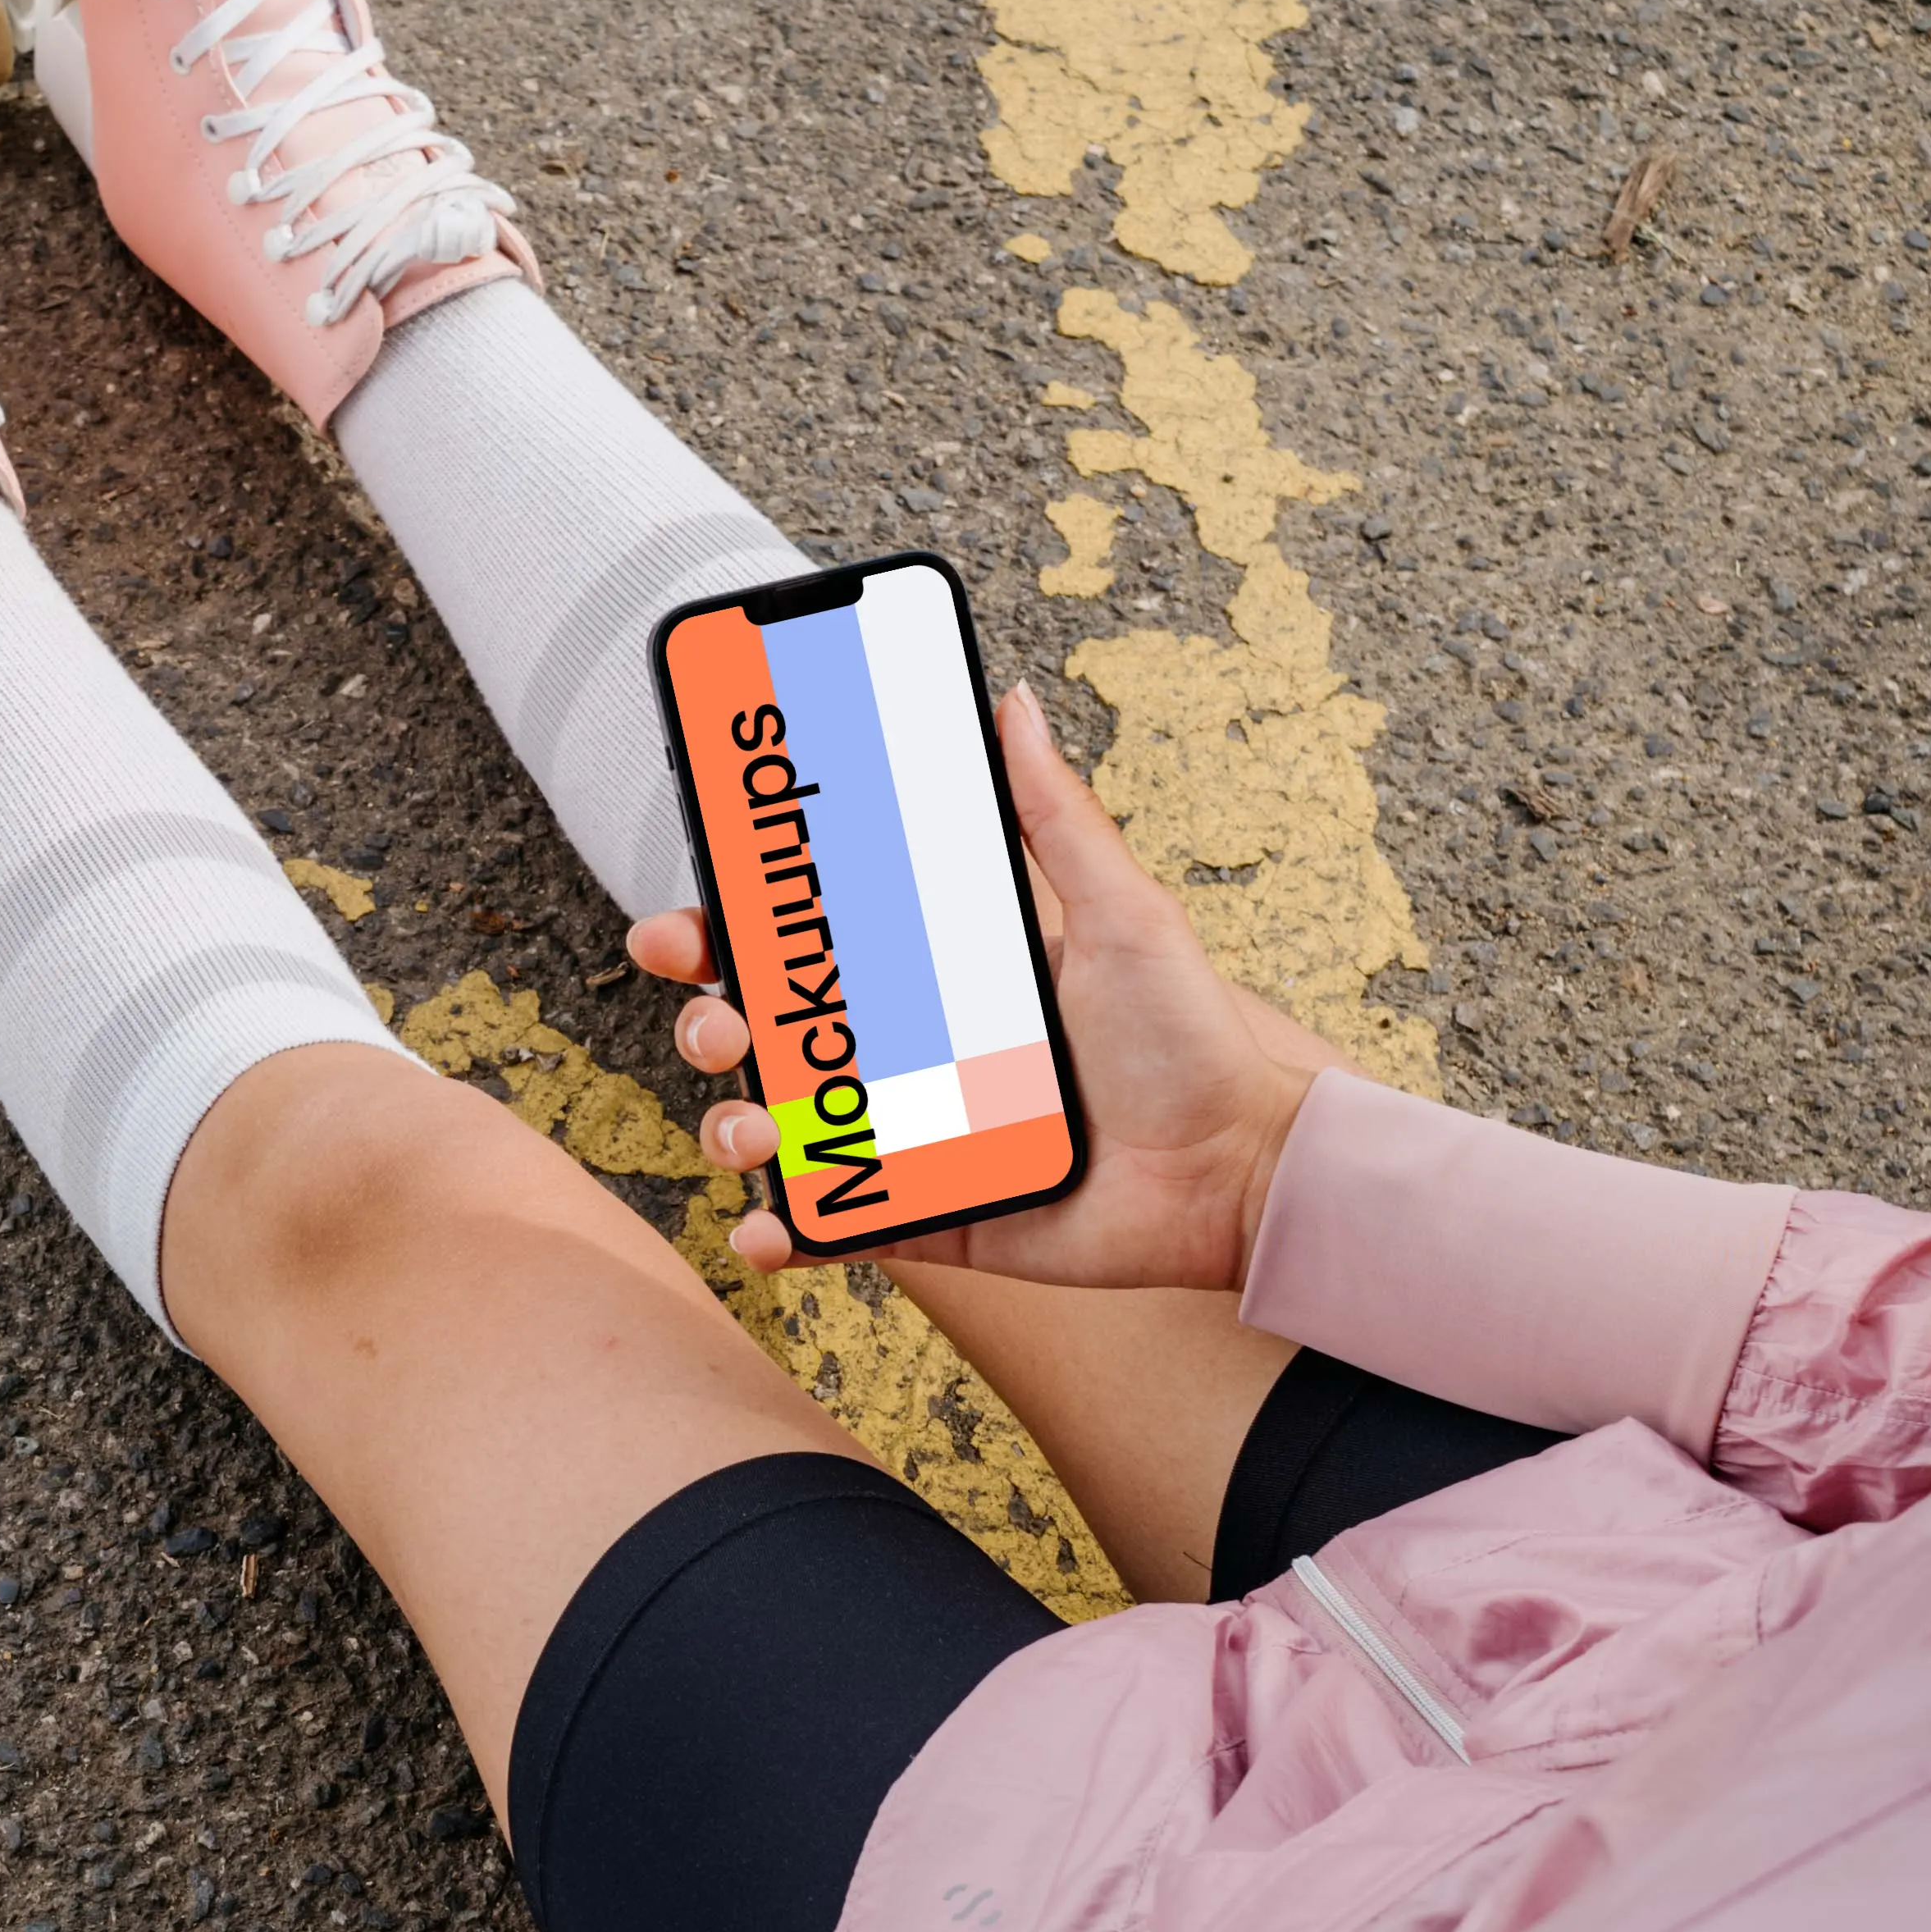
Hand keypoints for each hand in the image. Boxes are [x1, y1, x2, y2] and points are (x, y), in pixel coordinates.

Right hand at [630, 685, 1341, 1293]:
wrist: (1239, 1170)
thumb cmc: (1190, 1038)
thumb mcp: (1122, 912)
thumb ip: (1057, 817)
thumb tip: (1017, 700)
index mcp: (937, 976)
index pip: (810, 943)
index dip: (734, 931)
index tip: (691, 922)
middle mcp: (909, 1055)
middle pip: (771, 1031)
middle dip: (713, 1022)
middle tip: (719, 1019)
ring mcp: (912, 1138)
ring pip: (784, 1126)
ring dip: (736, 1123)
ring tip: (754, 1124)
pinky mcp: (933, 1218)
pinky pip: (836, 1227)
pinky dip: (784, 1231)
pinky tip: (766, 1224)